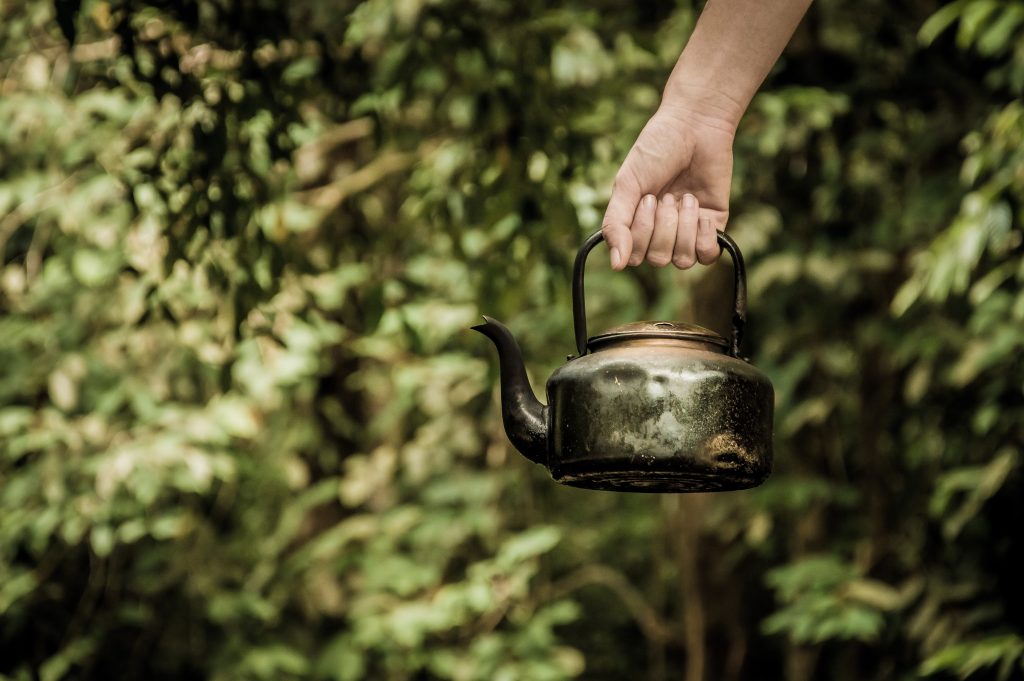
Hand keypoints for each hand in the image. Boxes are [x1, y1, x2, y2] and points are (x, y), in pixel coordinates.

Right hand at [600, 103, 735, 269]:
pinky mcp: (712, 227)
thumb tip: (616, 265)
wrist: (694, 126)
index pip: (634, 257)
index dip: (641, 233)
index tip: (647, 198)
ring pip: (682, 261)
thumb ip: (616, 225)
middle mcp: (659, 234)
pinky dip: (705, 239)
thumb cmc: (655, 151)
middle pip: (658, 258)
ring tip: (686, 199)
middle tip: (667, 194)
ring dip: (683, 229)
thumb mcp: (627, 185)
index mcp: (634, 225)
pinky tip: (702, 215)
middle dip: (663, 226)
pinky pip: (708, 256)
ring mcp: (686, 232)